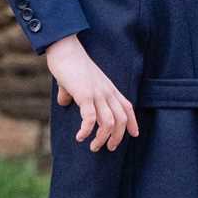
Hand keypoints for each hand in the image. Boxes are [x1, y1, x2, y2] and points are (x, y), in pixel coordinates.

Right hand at [45, 35, 138, 152]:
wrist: (65, 49)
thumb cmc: (70, 63)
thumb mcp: (76, 81)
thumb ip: (73, 93)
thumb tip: (63, 101)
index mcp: (108, 88)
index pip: (127, 106)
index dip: (132, 122)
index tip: (134, 134)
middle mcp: (106, 92)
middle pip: (121, 119)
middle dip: (117, 137)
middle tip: (109, 148)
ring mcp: (97, 93)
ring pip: (109, 122)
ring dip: (102, 138)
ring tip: (93, 147)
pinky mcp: (84, 95)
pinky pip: (91, 118)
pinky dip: (87, 131)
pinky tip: (80, 137)